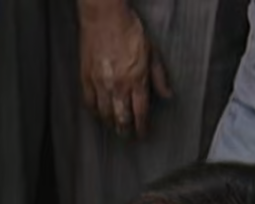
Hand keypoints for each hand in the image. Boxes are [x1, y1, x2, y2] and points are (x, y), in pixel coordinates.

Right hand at [78, 0, 171, 138]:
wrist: (104, 17)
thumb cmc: (129, 30)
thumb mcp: (152, 52)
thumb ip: (159, 77)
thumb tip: (167, 95)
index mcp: (136, 80)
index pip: (140, 113)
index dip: (142, 127)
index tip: (142, 134)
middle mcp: (118, 85)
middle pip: (121, 118)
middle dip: (125, 131)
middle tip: (127, 136)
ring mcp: (100, 83)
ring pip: (104, 113)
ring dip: (111, 123)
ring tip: (114, 127)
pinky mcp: (86, 77)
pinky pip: (89, 102)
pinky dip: (95, 111)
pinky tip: (98, 113)